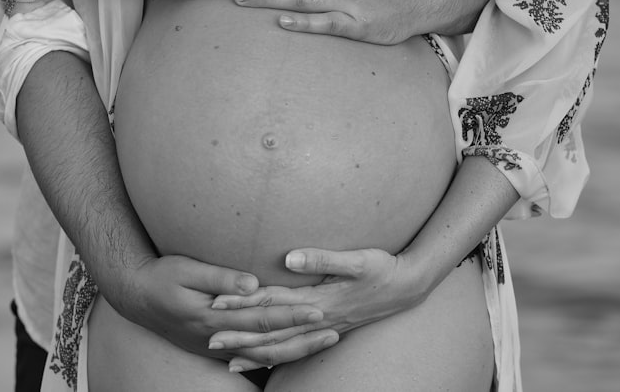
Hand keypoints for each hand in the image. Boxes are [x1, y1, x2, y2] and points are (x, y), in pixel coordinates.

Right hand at [99, 253, 338, 365]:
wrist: (135, 297)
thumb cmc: (162, 276)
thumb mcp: (187, 269)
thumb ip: (221, 278)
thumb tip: (253, 283)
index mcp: (214, 317)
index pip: (261, 318)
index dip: (290, 315)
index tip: (317, 310)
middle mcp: (217, 336)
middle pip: (267, 340)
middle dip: (301, 336)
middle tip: (333, 330)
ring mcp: (215, 344)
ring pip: (261, 352)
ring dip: (293, 348)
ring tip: (322, 341)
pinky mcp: (212, 345)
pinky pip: (248, 354)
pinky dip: (270, 355)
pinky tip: (290, 353)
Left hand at [209, 248, 425, 371]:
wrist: (408, 286)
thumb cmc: (382, 268)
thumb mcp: (357, 259)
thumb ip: (322, 258)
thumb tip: (290, 259)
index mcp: (319, 299)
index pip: (274, 301)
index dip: (244, 301)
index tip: (217, 302)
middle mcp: (318, 318)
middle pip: (273, 330)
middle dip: (241, 335)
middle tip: (210, 338)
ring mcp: (324, 328)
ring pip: (284, 345)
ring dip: (256, 352)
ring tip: (228, 359)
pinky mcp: (329, 330)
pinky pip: (298, 349)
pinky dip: (278, 357)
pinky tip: (262, 362)